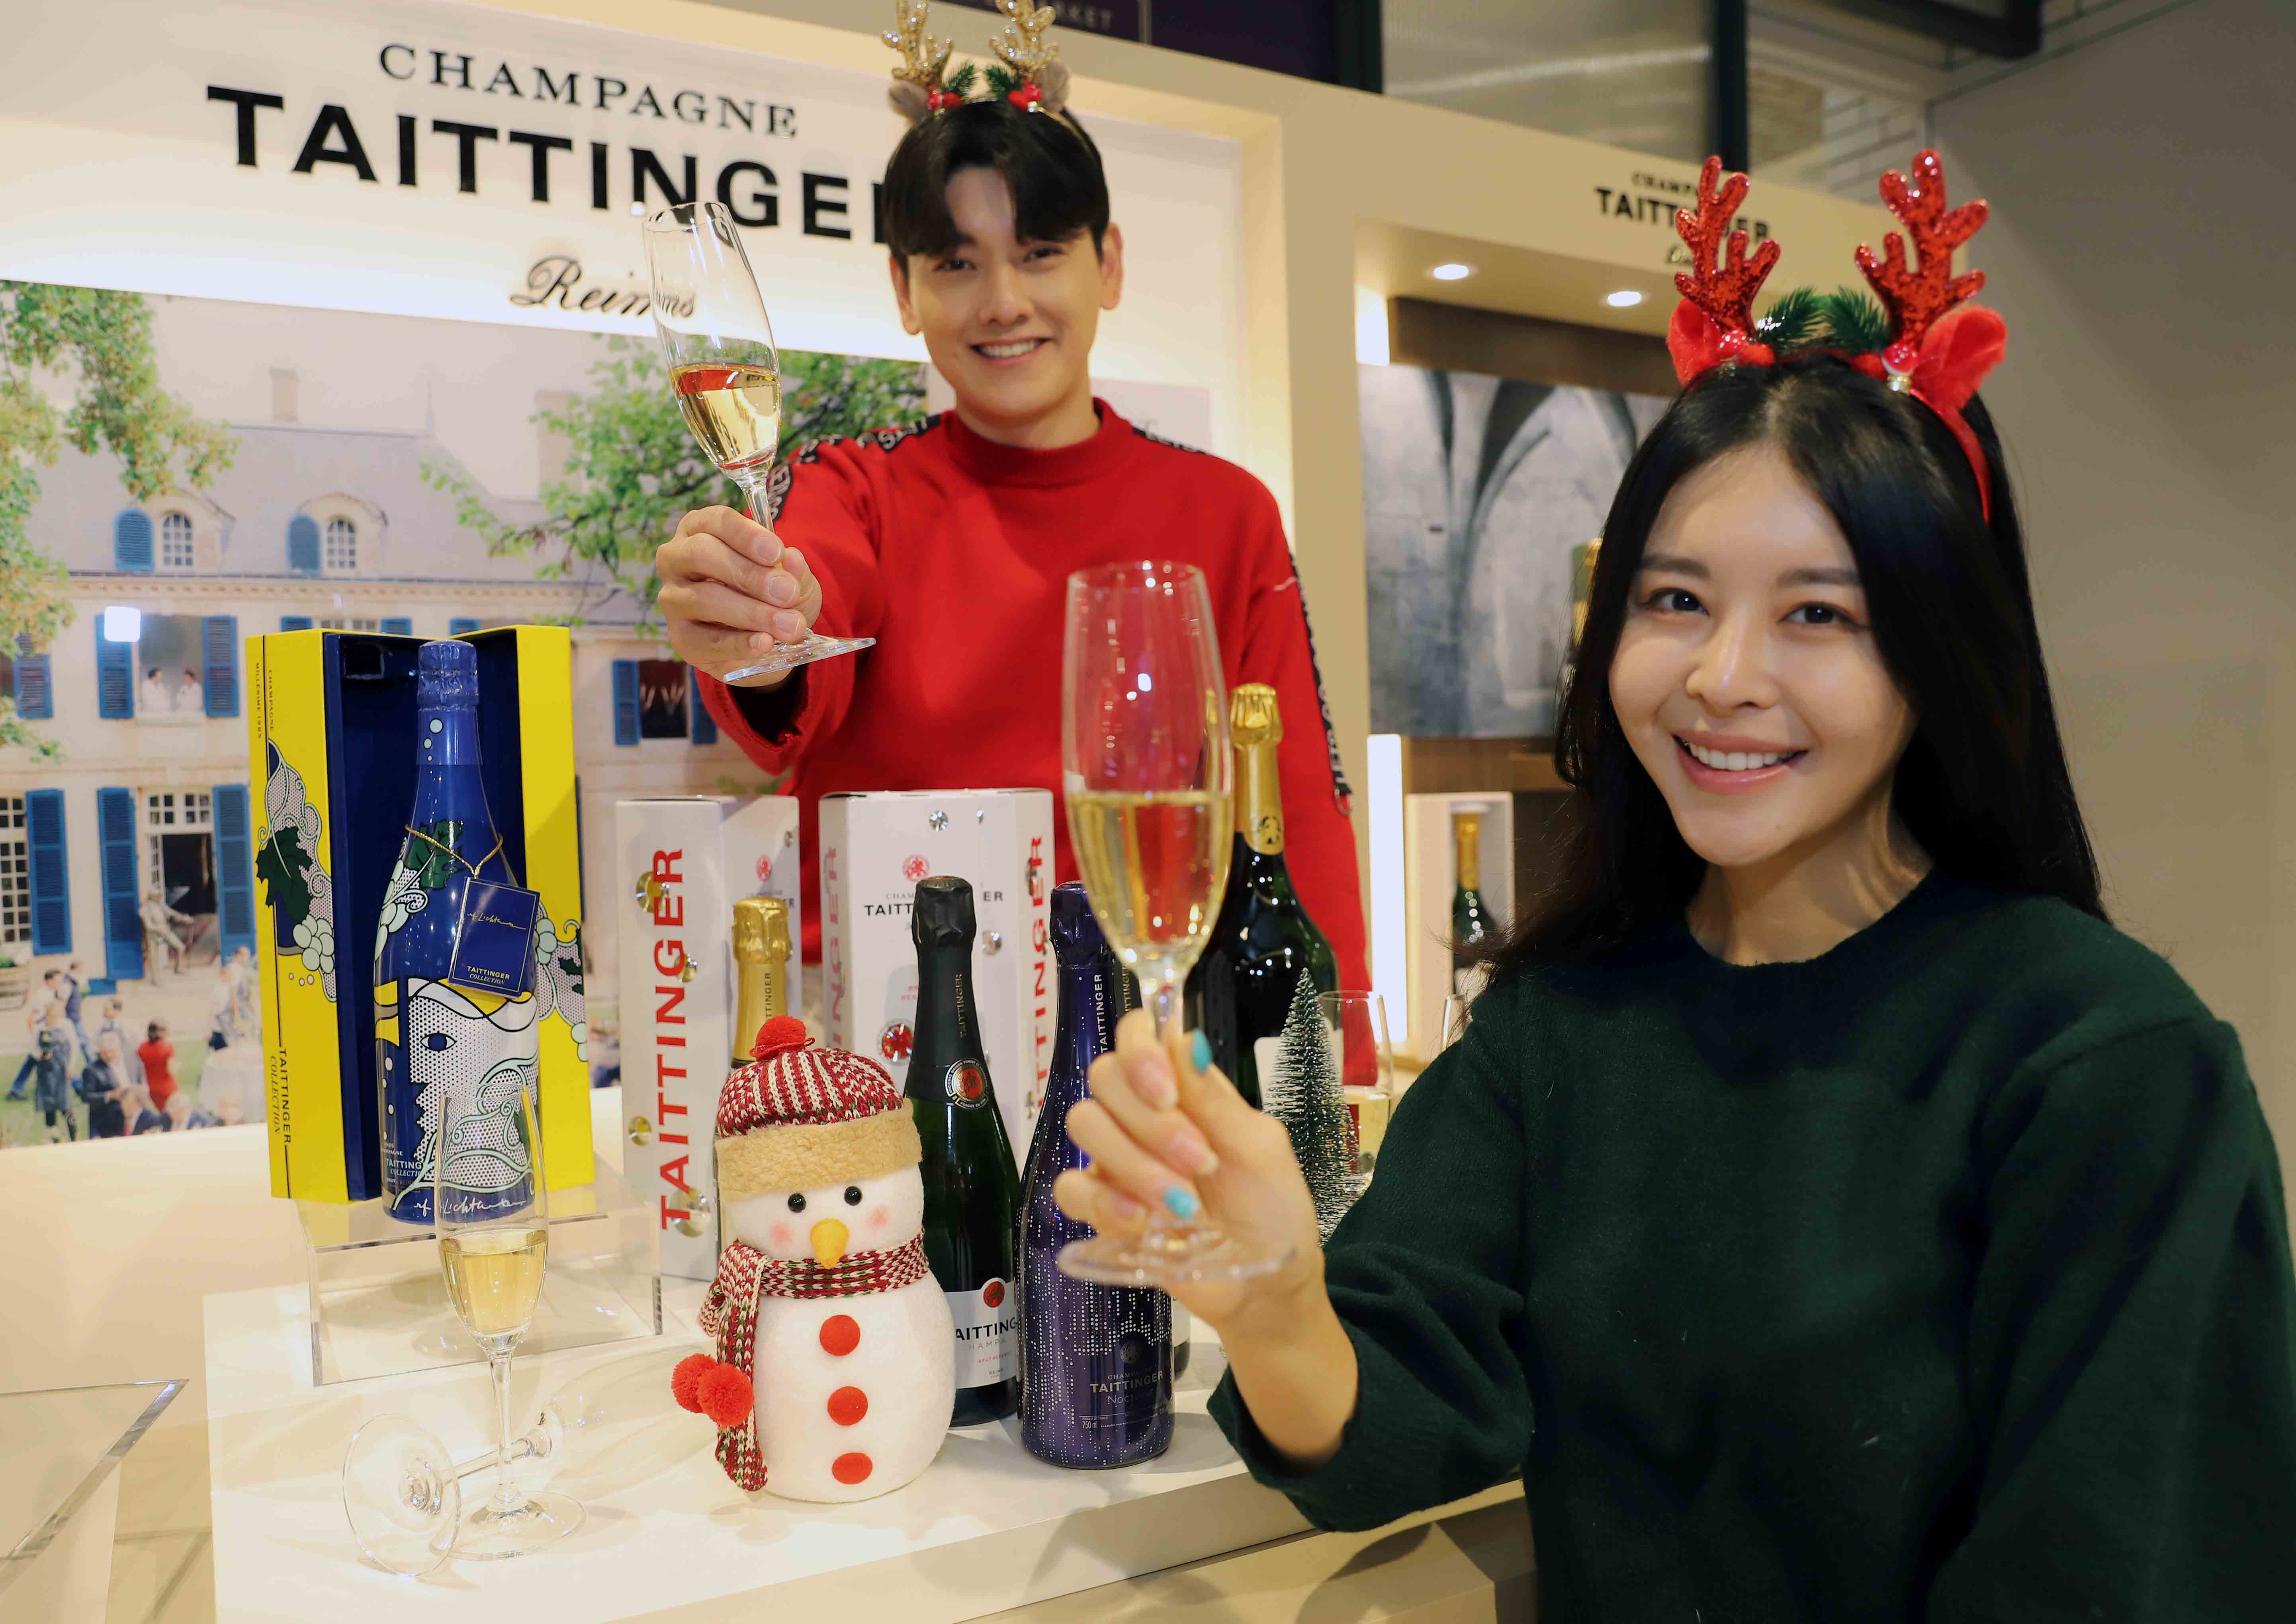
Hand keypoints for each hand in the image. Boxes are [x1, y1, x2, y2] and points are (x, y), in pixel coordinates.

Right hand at [655, 505, 821, 686]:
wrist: (768, 640)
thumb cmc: (771, 594)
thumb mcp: (792, 579)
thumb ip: (793, 571)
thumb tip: (792, 559)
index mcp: (700, 529)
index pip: (717, 521)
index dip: (746, 534)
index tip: (777, 553)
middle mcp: (677, 558)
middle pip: (701, 554)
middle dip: (748, 574)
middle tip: (787, 592)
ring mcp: (673, 598)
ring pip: (702, 599)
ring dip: (750, 612)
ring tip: (788, 625)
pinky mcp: (679, 636)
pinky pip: (706, 640)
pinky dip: (739, 642)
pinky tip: (765, 642)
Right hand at [1052, 1009, 1326, 1342]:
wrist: (1266, 1287)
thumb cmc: (1273, 1209)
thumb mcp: (1260, 1150)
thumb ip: (1216, 1099)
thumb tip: (1186, 1037)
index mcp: (1184, 1088)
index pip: (1136, 1035)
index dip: (1139, 1051)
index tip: (1166, 1091)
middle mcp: (1142, 1114)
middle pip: (1104, 1077)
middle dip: (1150, 1121)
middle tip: (1199, 1162)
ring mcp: (1117, 1160)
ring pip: (1085, 1125)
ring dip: (1135, 1163)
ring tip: (1183, 1204)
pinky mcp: (1103, 1210)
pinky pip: (1071, 1188)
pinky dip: (1103, 1201)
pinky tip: (1142, 1222)